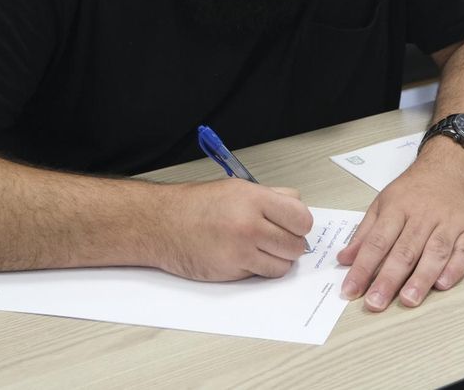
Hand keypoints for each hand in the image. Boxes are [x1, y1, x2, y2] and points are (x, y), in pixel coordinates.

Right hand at [157, 180, 312, 280]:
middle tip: (277, 239)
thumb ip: (271, 197)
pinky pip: (262, 274)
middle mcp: (250, 225)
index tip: (293, 226)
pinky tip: (245, 257)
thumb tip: (298, 209)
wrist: (162, 224)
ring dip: (277, 260)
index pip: (301, 218)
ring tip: (262, 249)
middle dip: (290, 244)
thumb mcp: (237, 188)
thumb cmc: (197, 205)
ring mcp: (241, 251)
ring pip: (283, 265)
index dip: (299, 224)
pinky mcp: (231, 271)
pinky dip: (259, 269)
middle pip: (296, 244)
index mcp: (255, 199)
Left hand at [338, 139, 463, 310]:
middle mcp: (423, 216)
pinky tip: (443, 284)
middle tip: (376, 303)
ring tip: (408, 300)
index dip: (362, 268)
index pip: (377, 242)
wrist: (453, 164)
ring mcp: (448, 223)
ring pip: (434, 252)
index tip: (350, 290)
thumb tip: (344, 259)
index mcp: (397, 208)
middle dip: (388, 279)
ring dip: (421, 278)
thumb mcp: (384, 202)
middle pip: (404, 250)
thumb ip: (365, 233)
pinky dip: (455, 268)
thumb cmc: (416, 188)